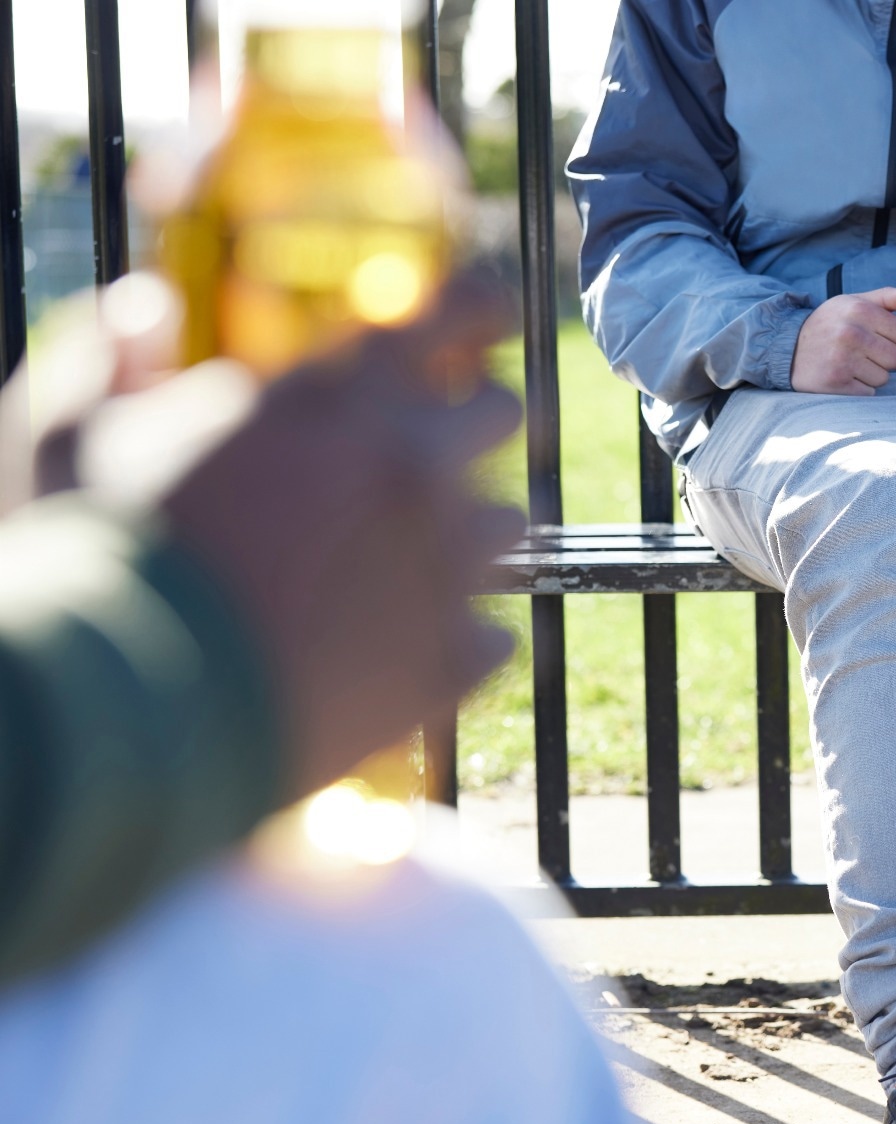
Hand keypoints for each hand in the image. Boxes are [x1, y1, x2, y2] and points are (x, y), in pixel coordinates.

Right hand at [73, 274, 525, 797]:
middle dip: (467, 422)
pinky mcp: (451, 663)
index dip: (480, 309)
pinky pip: (491, 636)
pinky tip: (390, 651)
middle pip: (502, 416)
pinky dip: (453, 639)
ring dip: (460, 532)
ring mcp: (442, 568)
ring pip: (504, 524)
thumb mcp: (65, 433)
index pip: (456, 314)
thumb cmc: (88, 563)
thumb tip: (148, 309)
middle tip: (414, 452)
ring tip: (388, 563)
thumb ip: (110, 352)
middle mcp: (409, 469)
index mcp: (333, 397)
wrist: (121, 714)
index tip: (485, 318)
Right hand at [791, 285, 895, 394]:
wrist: (788, 348)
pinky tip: (842, 376)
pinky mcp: (835, 383)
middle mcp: (851, 333)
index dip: (894, 337)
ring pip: (884, 378)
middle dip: (883, 358)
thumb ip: (889, 298)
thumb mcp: (855, 303)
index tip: (874, 335)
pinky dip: (859, 388)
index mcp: (859, 310)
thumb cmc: (832, 324)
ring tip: (849, 363)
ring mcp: (842, 359)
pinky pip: (869, 393)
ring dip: (871, 374)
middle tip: (860, 352)